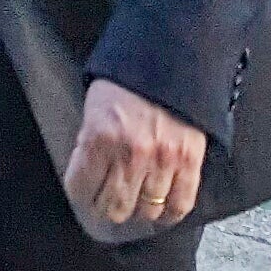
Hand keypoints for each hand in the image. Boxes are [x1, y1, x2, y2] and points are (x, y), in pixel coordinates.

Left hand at [63, 78, 206, 228]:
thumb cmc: (127, 80)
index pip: (81, 188)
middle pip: (114, 208)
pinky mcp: (190, 161)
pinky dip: (169, 214)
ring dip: (138, 211)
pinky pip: (180, 204)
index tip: (84, 196)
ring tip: (135, 204)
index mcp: (100, 137)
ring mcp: (163, 160)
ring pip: (146, 211)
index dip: (80, 196)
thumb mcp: (95, 106)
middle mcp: (131, 154)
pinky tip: (162, 212)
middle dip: (107, 209)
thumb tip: (88, 176)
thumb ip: (91, 143)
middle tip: (108, 204)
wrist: (169, 56)